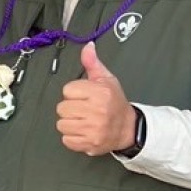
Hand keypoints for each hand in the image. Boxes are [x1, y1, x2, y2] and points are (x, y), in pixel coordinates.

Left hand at [56, 40, 138, 155]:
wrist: (128, 128)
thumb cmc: (115, 102)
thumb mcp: (106, 80)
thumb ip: (93, 63)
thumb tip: (88, 47)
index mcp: (100, 93)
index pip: (67, 90)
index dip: (73, 93)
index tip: (84, 96)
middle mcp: (97, 111)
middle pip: (62, 108)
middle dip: (70, 108)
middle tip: (83, 109)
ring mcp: (93, 129)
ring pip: (62, 124)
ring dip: (69, 123)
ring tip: (83, 120)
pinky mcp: (90, 144)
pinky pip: (66, 140)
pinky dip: (72, 137)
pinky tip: (83, 131)